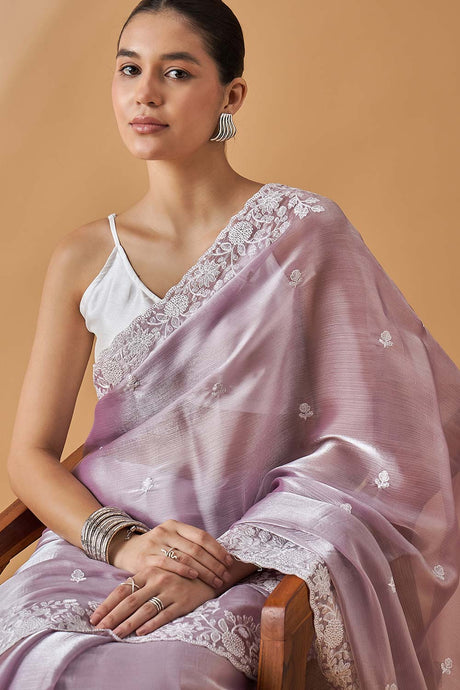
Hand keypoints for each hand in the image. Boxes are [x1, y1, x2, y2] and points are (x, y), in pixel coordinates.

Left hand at [90, 566, 216, 637]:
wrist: (209, 572)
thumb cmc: (179, 574)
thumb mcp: (159, 573)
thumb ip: (141, 583)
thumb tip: (117, 602)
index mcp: (148, 571)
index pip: (122, 589)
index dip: (107, 604)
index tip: (94, 617)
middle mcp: (158, 579)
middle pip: (130, 600)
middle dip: (112, 616)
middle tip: (100, 629)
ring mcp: (170, 590)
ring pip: (145, 609)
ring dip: (128, 623)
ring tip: (116, 634)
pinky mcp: (183, 601)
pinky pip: (164, 615)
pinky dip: (152, 624)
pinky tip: (141, 632)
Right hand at [109, 519, 234, 589]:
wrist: (126, 550)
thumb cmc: (156, 548)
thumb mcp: (172, 539)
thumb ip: (190, 544)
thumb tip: (221, 556)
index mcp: (176, 525)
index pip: (202, 536)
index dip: (218, 549)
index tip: (229, 562)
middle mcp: (166, 531)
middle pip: (196, 548)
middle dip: (214, 563)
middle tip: (226, 575)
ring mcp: (156, 543)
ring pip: (186, 556)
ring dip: (204, 570)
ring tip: (216, 581)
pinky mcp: (146, 557)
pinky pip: (168, 563)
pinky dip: (183, 569)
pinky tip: (194, 576)